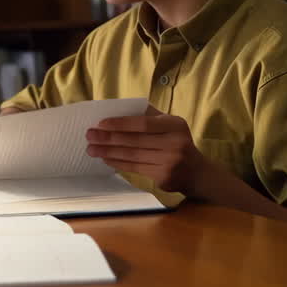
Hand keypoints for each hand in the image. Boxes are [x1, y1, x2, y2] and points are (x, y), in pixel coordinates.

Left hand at [85, 106, 204, 193]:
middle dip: (109, 138)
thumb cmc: (178, 143)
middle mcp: (174, 143)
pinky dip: (118, 163)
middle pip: (135, 141)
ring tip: (91, 149)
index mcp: (175, 125)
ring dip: (109, 152)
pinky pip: (135, 168)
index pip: (144, 123)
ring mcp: (169, 162)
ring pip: (132, 156)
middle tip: (90, 135)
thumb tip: (120, 109)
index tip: (101, 123)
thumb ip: (151, 116)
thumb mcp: (171, 125)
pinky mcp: (163, 178)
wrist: (197, 172)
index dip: (121, 124)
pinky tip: (105, 158)